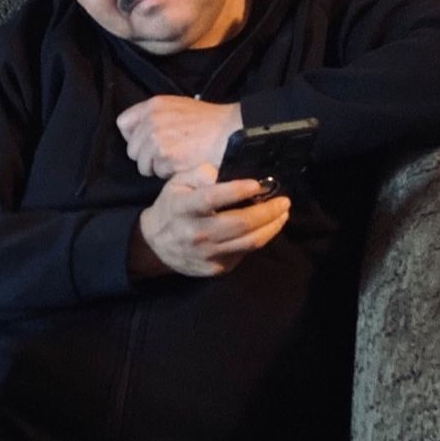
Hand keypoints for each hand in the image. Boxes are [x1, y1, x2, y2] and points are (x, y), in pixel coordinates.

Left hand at [116, 96, 241, 178]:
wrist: (232, 132)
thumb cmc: (210, 121)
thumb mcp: (179, 106)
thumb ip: (156, 116)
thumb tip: (141, 131)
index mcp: (153, 106)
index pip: (123, 123)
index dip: (133, 137)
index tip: (145, 143)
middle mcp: (151, 122)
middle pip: (132, 150)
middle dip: (146, 157)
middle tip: (166, 156)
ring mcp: (157, 141)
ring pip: (143, 165)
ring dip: (158, 167)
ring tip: (177, 160)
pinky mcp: (166, 158)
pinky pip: (159, 174)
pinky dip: (170, 174)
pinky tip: (185, 165)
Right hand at [129, 164, 289, 277]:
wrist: (155, 245)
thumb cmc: (172, 208)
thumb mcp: (177, 183)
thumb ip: (198, 173)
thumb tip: (218, 172)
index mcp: (184, 208)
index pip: (213, 198)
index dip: (237, 190)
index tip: (258, 183)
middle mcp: (196, 233)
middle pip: (241, 223)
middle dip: (268, 211)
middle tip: (284, 200)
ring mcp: (207, 254)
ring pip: (249, 242)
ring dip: (272, 226)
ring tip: (282, 213)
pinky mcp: (216, 268)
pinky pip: (244, 253)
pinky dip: (260, 238)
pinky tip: (266, 227)